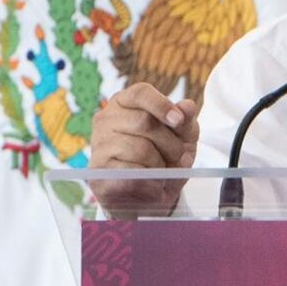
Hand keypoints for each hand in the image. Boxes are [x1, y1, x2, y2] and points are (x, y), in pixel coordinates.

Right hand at [90, 83, 199, 218]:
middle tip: (182, 158)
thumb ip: (186, 120)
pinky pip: (131, 173)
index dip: (162, 105)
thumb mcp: (182, 136)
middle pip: (145, 122)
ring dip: (161, 164)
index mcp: (126, 102)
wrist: (150, 192)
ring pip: (140, 149)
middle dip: (171, 144)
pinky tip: (154, 184)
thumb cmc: (165, 156)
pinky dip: (151, 181)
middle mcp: (107, 118)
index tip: (179, 121)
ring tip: (165, 172)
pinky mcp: (98, 171)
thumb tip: (188, 106)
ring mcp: (99, 144)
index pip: (141, 93)